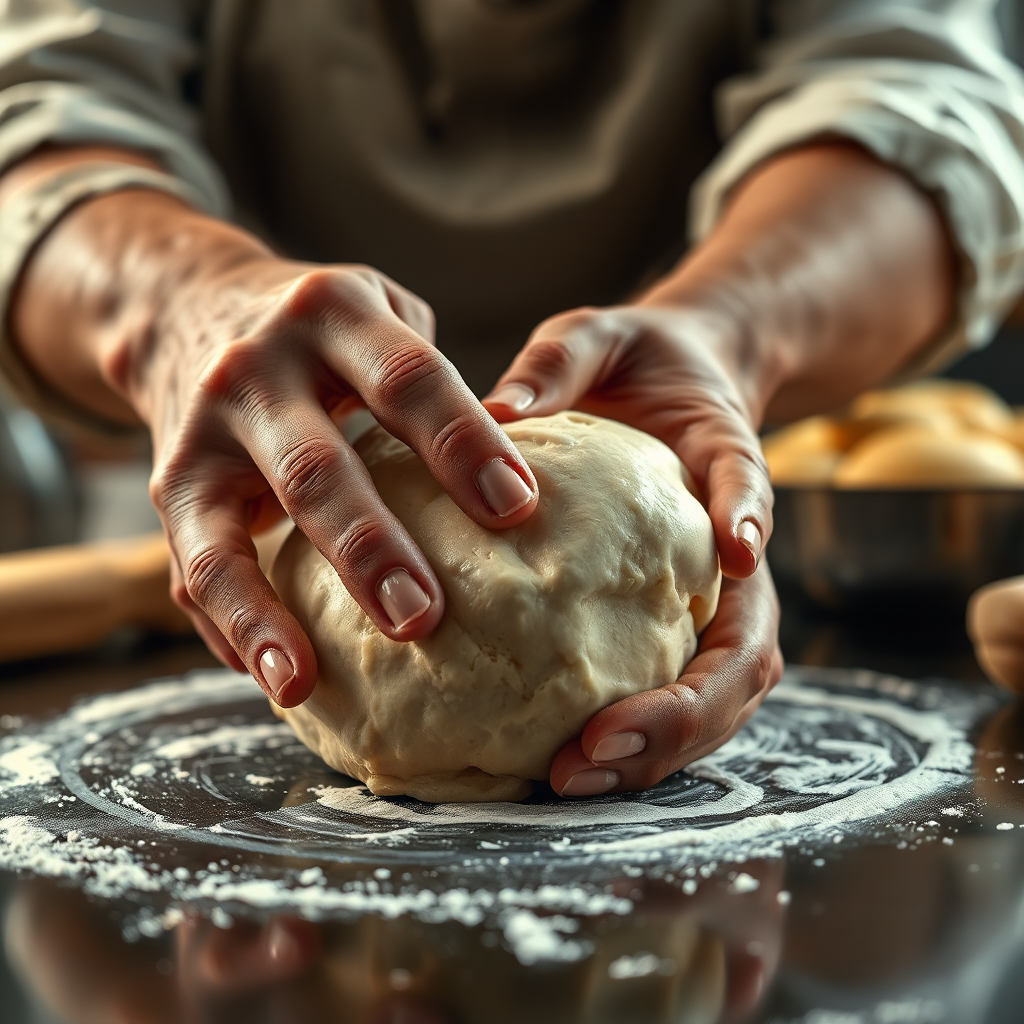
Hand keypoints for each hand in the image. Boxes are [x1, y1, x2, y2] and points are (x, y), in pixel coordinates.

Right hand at [137, 249, 536, 705]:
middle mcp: (257, 368)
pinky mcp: (167, 488)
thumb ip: (440, 379)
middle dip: (368, 546)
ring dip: (267, 611)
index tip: (518, 506)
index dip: (462, 440)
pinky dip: (231, 629)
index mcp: (332, 314)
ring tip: (304, 679)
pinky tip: (279, 681)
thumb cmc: (323, 333)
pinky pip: (193, 572)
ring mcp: (202, 433)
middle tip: (425, 616)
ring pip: (224, 534)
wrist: (190, 309)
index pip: (406, 378)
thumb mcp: (377, 309)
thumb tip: (518, 485)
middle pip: (317, 467)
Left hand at [482, 304, 781, 792]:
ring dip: (658, 750)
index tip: (738, 552)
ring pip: (717, 696)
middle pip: (746, 649)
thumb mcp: (594, 335)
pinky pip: (664, 694)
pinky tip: (558, 767)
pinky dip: (630, 742)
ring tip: (573, 778)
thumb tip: (495, 410)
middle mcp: (733, 555)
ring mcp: (707, 601)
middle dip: (688, 710)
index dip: (752, 522)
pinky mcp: (669, 626)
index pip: (753, 493)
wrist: (669, 385)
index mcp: (726, 469)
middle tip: (603, 746)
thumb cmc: (631, 361)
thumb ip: (558, 361)